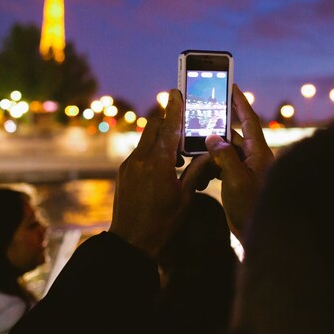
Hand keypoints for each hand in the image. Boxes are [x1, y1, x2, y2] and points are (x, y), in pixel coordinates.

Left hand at [110, 88, 215, 257]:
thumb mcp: (185, 197)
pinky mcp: (123, 172)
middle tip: (182, 124)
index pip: (169, 128)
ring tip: (176, 155)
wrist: (131, 241)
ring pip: (146, 140)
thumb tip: (210, 153)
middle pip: (154, 128)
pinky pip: (139, 153)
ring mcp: (128, 165)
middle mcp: (140, 159)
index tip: (177, 92)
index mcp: (158, 163)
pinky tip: (163, 167)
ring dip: (161, 139)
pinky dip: (152, 152)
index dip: (175, 108)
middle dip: (168, 123)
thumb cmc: (162, 223)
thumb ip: (197, 171)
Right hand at [206, 84, 274, 237]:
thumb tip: (212, 137)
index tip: (232, 85)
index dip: (240, 102)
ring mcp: (247, 170)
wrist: (256, 234)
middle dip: (217, 128)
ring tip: (194, 145)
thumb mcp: (236, 179)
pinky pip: (223, 166)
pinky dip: (211, 165)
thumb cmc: (251, 206)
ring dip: (211, 149)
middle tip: (201, 116)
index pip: (249, 120)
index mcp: (259, 153)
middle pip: (234, 135)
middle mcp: (254, 158)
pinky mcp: (239, 181)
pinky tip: (200, 169)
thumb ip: (225, 156)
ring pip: (226, 151)